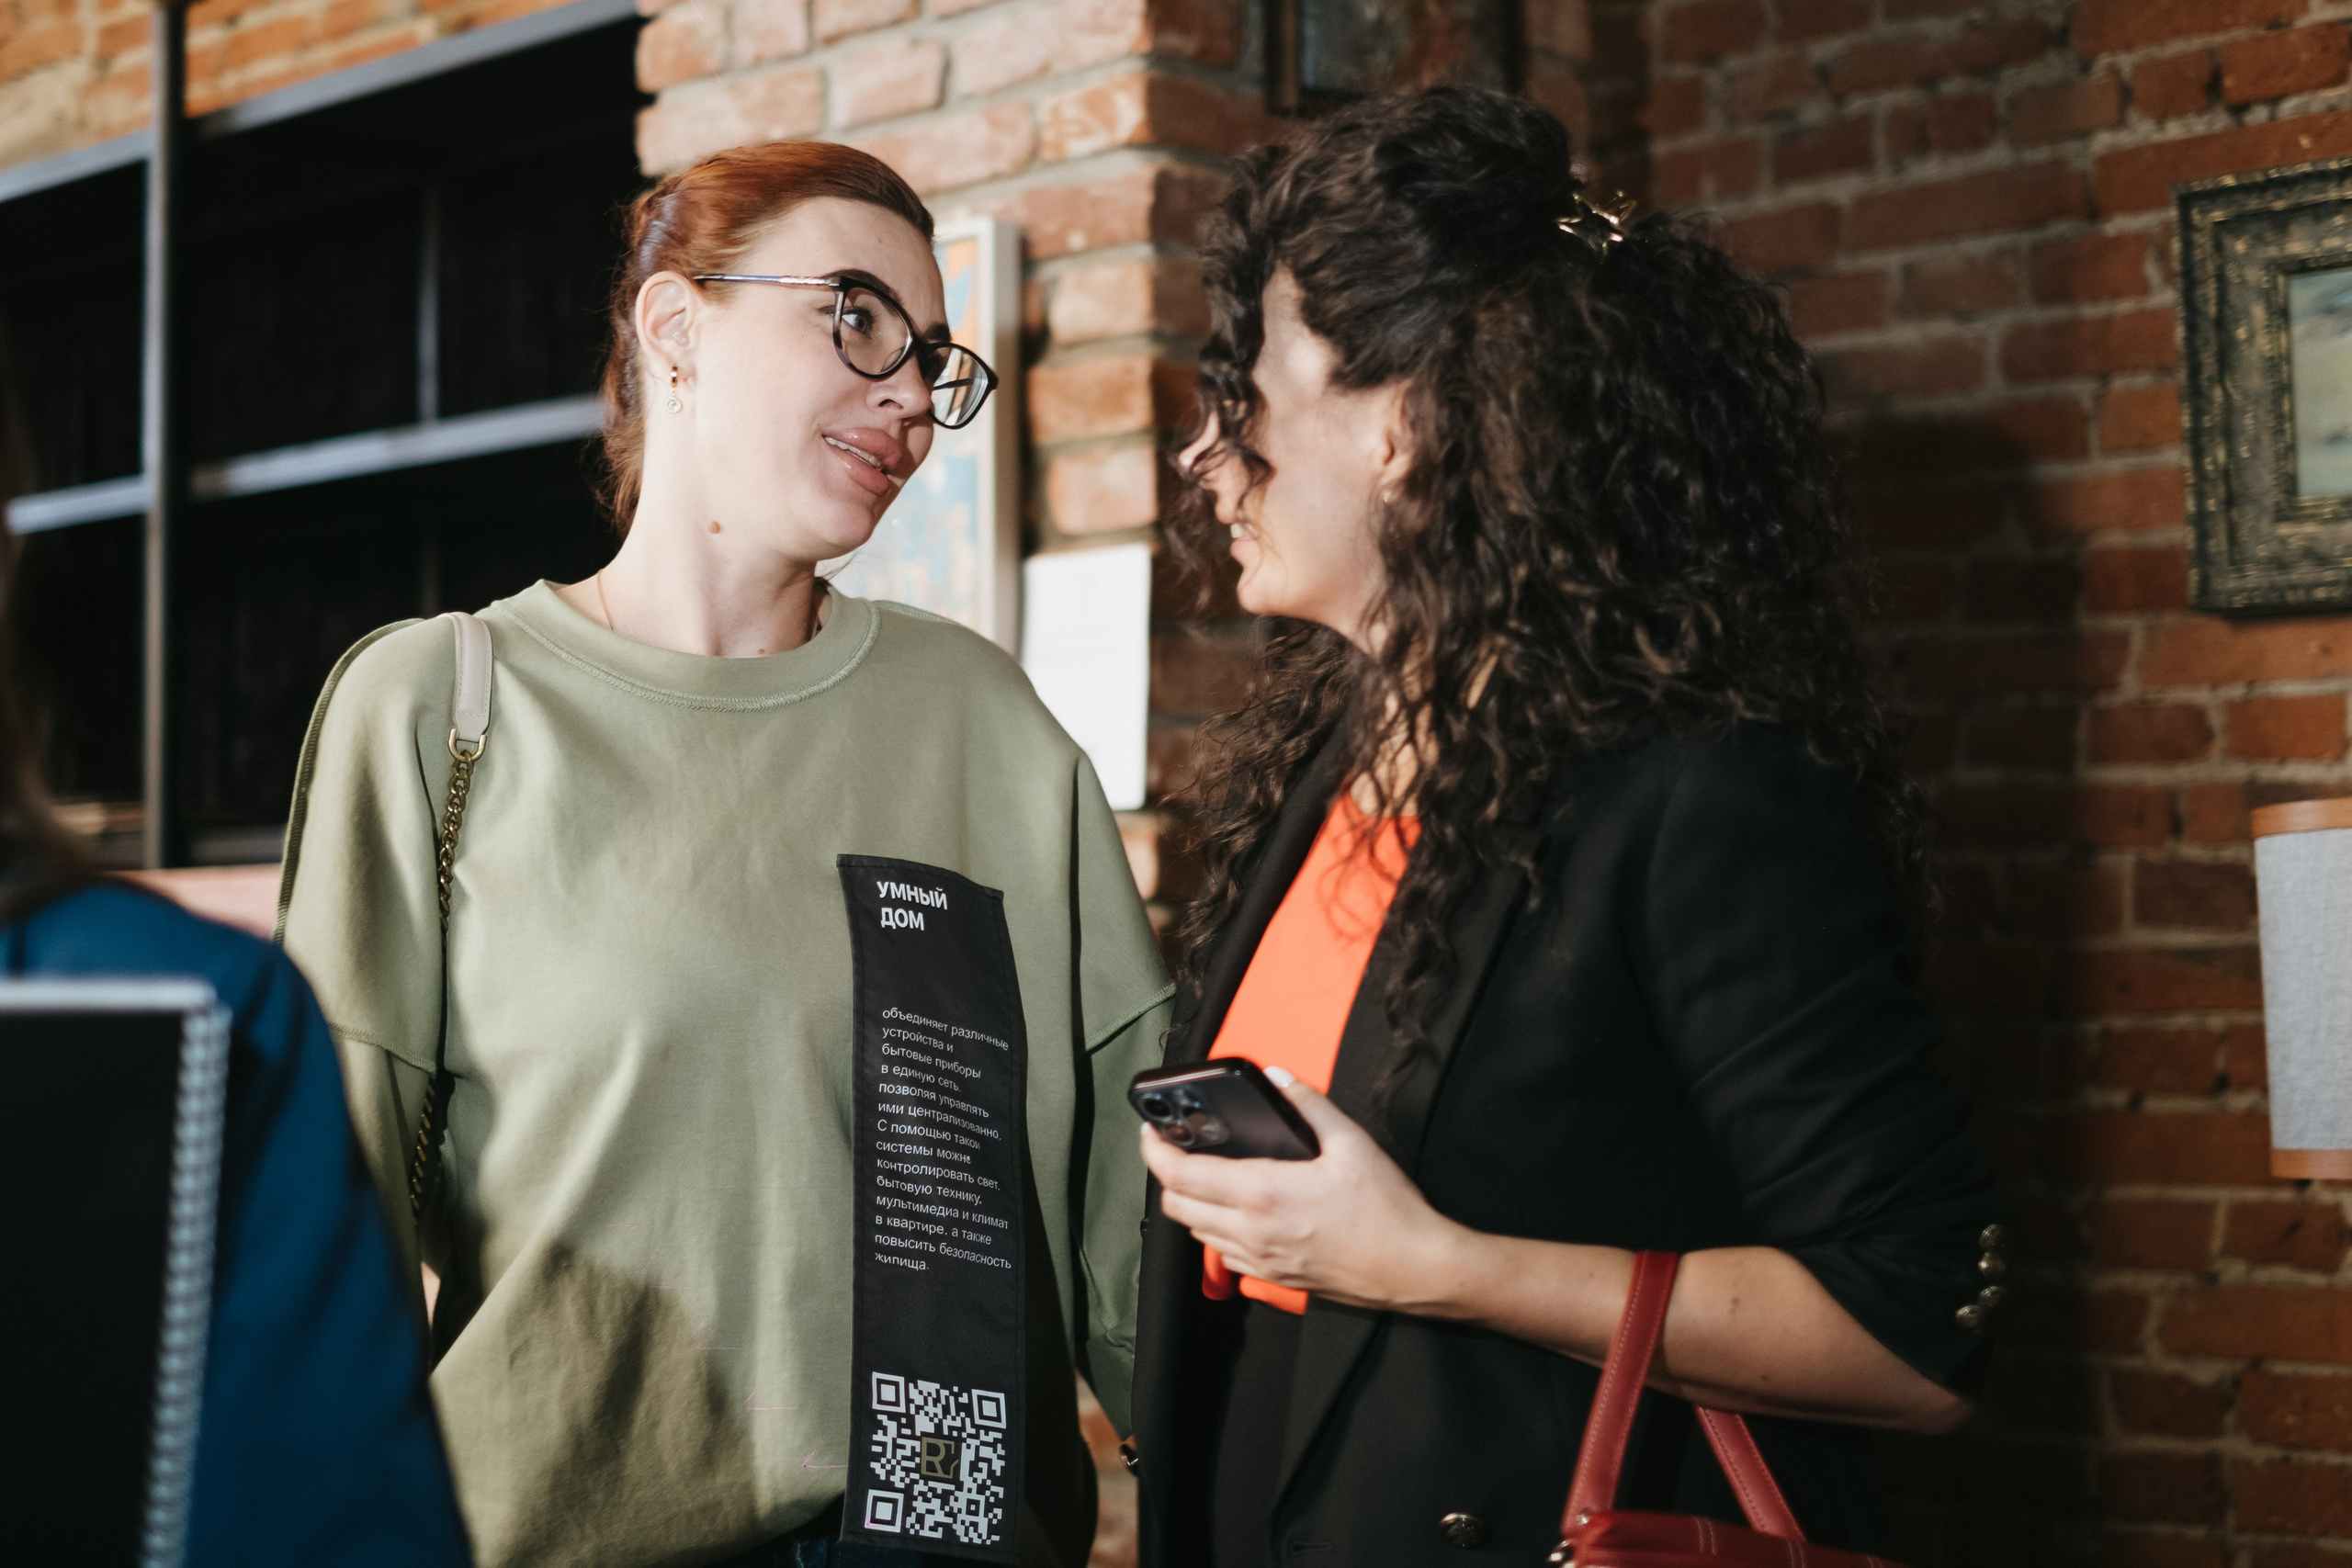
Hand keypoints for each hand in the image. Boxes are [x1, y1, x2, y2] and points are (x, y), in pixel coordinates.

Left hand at [1138, 1067, 1468, 1312]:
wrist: (1414, 1268)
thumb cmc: (1388, 1210)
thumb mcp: (1352, 1143)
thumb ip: (1309, 1105)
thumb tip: (1278, 1078)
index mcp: (1263, 1194)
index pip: (1181, 1175)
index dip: (1155, 1151)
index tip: (1150, 1132)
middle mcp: (1251, 1232)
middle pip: (1177, 1208)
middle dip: (1167, 1177)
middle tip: (1176, 1150)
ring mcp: (1259, 1260)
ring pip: (1196, 1234)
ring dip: (1190, 1205)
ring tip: (1206, 1176)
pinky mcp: (1273, 1277)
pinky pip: (1224, 1255)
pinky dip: (1215, 1231)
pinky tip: (1238, 1212)